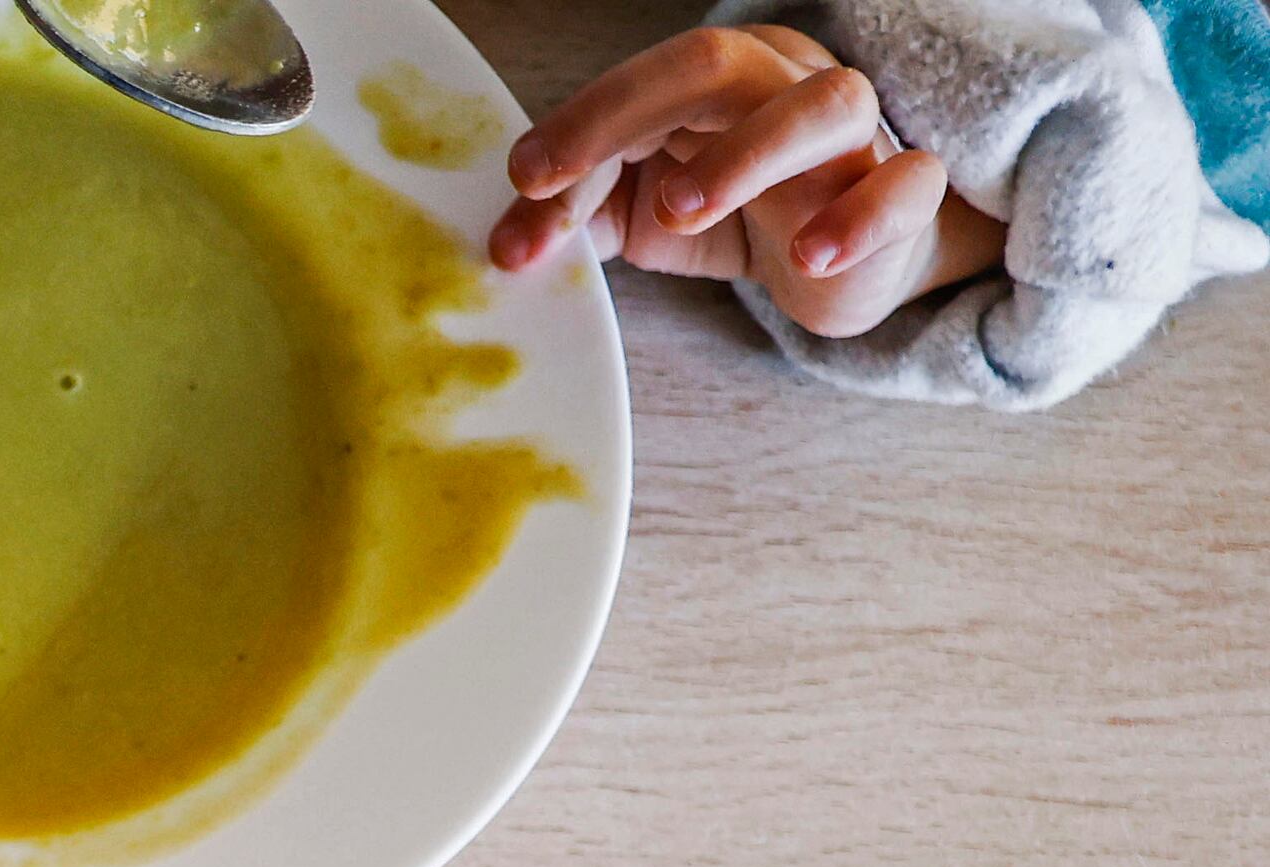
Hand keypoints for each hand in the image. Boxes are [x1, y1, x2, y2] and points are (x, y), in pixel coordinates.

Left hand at [493, 25, 1002, 337]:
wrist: (843, 259)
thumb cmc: (740, 215)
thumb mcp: (641, 214)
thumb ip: (577, 217)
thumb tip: (507, 246)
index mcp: (722, 79)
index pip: (648, 78)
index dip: (583, 121)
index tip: (523, 179)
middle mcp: (788, 86)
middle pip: (721, 62)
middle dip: (630, 113)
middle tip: (563, 181)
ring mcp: (855, 137)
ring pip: (825, 106)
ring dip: (746, 154)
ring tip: (681, 209)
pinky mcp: (903, 195)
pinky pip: (905, 184)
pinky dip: (860, 216)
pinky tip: (808, 255)